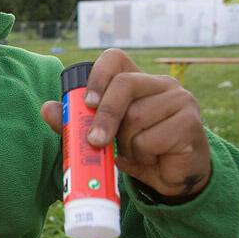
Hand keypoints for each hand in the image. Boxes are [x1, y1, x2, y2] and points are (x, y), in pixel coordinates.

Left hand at [41, 48, 210, 198]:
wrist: (170, 178)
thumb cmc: (134, 150)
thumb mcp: (102, 136)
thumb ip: (75, 123)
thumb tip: (47, 109)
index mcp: (137, 80)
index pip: (114, 59)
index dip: (97, 76)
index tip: (87, 102)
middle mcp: (161, 84)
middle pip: (124, 85)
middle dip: (104, 115)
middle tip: (95, 141)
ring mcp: (181, 100)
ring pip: (136, 117)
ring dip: (126, 143)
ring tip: (134, 151)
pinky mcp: (191, 123)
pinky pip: (152, 139)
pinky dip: (142, 155)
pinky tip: (152, 158)